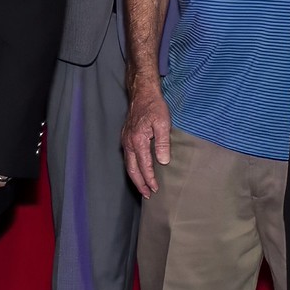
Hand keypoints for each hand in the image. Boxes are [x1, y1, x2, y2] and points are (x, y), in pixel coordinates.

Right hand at [120, 80, 171, 198]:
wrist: (142, 94)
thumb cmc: (154, 107)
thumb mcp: (163, 123)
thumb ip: (162, 143)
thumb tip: (163, 161)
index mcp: (138, 141)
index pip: (144, 166)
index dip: (150, 179)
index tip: (156, 189)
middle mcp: (129, 143)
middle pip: (132, 170)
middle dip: (140, 184)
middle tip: (147, 196)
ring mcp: (125, 141)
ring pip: (128, 165)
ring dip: (135, 178)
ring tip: (143, 188)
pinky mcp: (126, 138)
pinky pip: (128, 158)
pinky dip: (132, 168)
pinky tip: (138, 171)